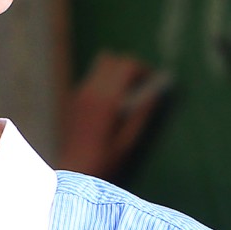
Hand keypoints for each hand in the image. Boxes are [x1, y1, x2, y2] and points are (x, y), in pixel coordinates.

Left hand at [58, 51, 167, 178]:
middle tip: (141, 83)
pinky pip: (92, 78)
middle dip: (128, 67)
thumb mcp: (129, 139)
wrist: (73, 169)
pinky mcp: (73, 98)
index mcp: (106, 100)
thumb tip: (157, 93)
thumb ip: (143, 113)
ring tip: (126, 92)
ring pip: (99, 66)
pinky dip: (104, 81)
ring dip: (115, 72)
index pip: (126, 66)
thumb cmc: (104, 160)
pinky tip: (110, 103)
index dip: (142, 69)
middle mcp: (90, 91)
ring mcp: (79, 93)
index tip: (152, 79)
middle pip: (111, 59)